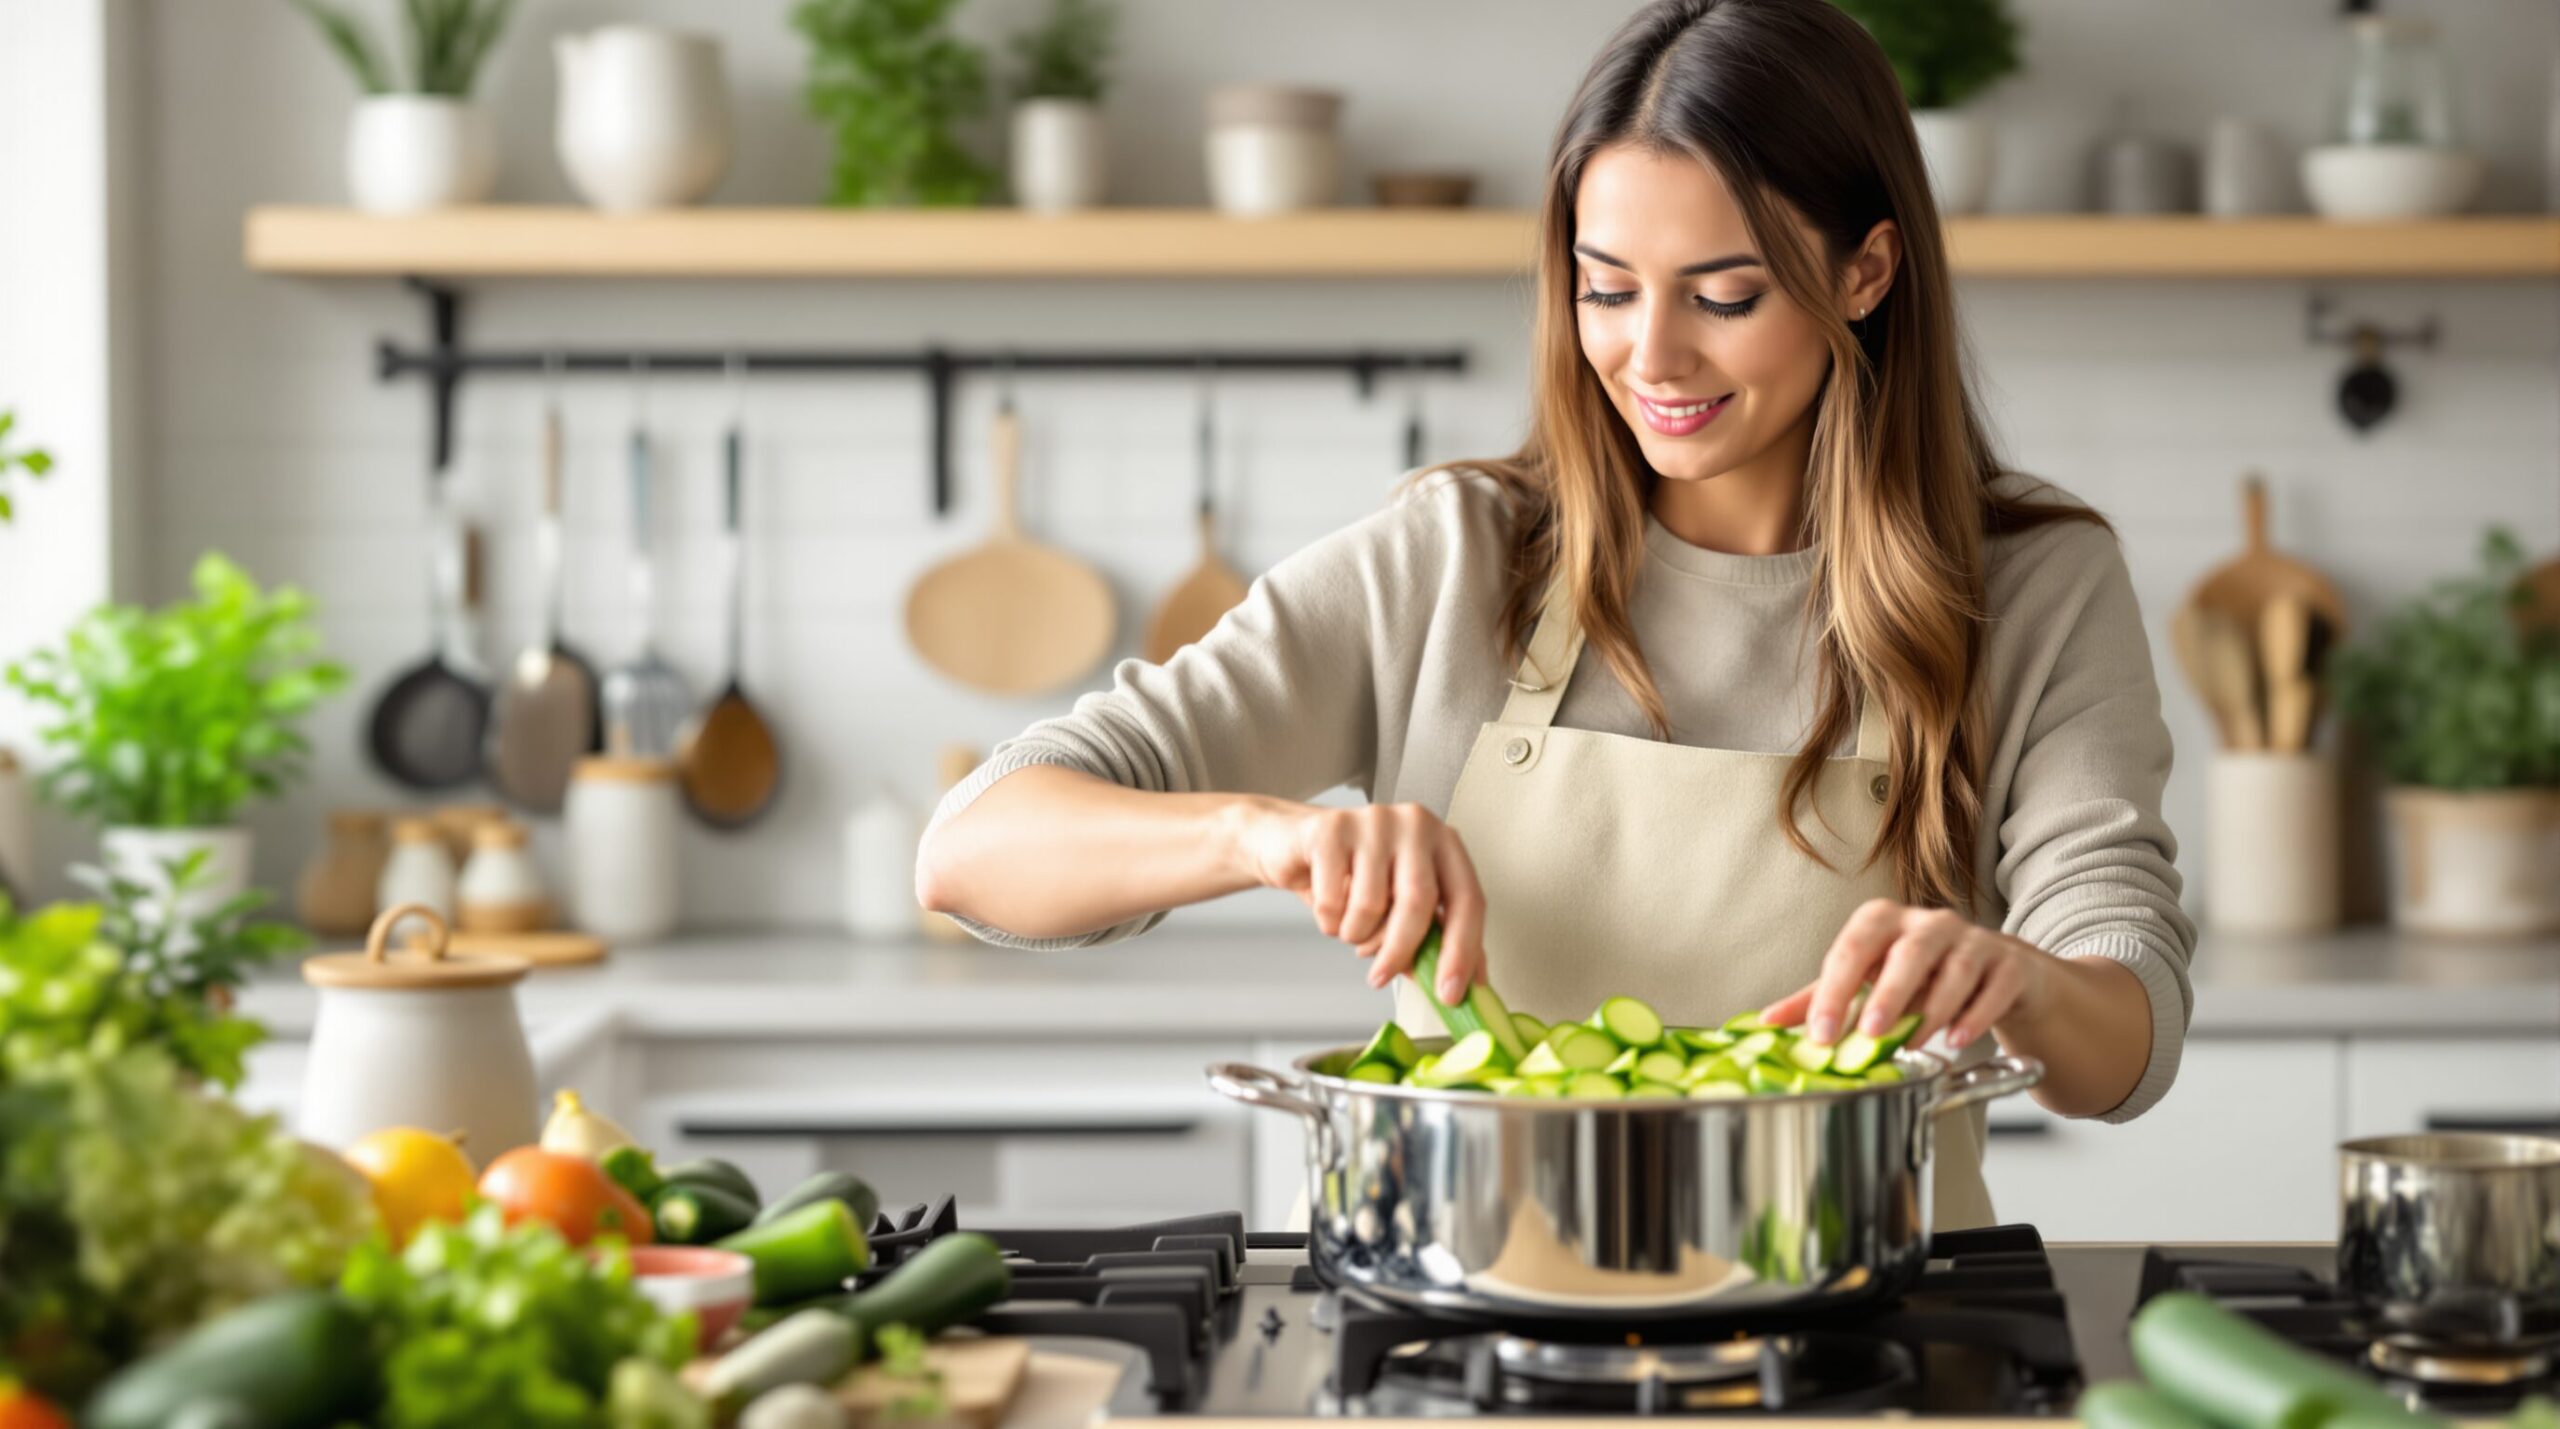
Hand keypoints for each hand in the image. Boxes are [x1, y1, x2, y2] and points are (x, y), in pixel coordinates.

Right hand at [1230, 798, 1484, 1003]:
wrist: (1290, 843)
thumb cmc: (1353, 876)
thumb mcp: (1398, 907)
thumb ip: (1432, 940)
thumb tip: (1457, 987)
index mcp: (1444, 842)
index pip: (1469, 899)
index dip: (1463, 951)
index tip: (1450, 993)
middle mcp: (1416, 824)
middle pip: (1419, 902)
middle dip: (1399, 951)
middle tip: (1381, 977)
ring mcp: (1374, 821)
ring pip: (1371, 905)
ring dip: (1355, 934)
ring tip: (1348, 925)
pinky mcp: (1331, 829)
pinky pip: (1333, 900)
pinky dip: (1328, 921)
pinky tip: (1327, 907)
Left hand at [1761, 899, 2053, 1051]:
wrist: (1997, 974)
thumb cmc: (1922, 976)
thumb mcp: (1868, 981)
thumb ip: (1822, 998)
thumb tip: (1766, 1021)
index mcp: (1884, 923)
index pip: (1852, 949)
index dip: (1834, 991)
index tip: (1820, 1033)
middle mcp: (1929, 924)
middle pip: (1909, 951)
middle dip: (1889, 992)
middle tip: (1871, 1032)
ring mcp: (1974, 941)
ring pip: (1956, 970)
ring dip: (1934, 1009)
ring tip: (1914, 1042)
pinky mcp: (2009, 965)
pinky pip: (1995, 987)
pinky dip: (1976, 1015)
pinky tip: (1958, 1038)